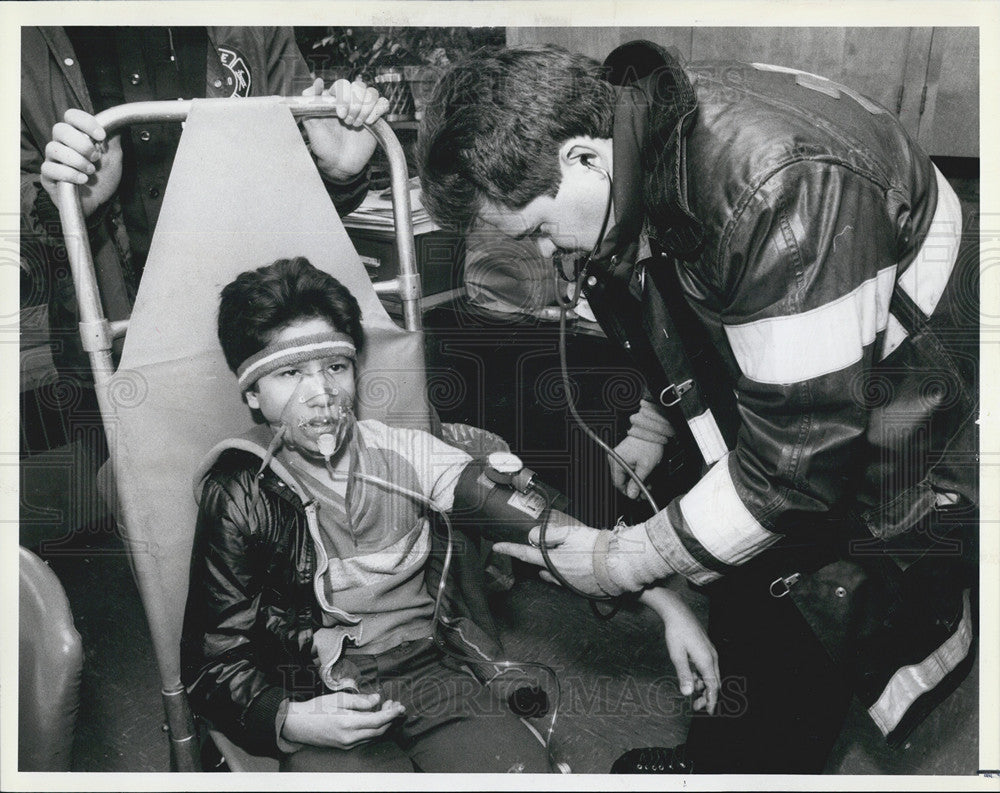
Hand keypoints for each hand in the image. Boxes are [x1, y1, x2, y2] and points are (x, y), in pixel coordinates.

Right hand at [41, 109, 122, 217]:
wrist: (99, 202)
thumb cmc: (103, 178)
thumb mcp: (113, 157)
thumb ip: (113, 139)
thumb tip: (117, 122)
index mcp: (76, 135)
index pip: (71, 116)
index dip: (85, 122)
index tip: (101, 136)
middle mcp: (61, 144)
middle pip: (60, 129)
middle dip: (81, 143)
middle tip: (96, 158)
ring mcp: (52, 160)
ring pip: (53, 149)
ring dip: (77, 160)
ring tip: (91, 171)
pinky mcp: (48, 176)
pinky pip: (50, 168)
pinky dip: (69, 174)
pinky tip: (82, 180)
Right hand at [281, 691, 404, 748]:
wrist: (298, 724)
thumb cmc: (317, 708)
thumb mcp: (338, 698)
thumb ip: (360, 700)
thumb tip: (377, 699)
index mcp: (348, 724)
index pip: (377, 721)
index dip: (391, 714)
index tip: (400, 706)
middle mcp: (349, 738)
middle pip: (378, 731)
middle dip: (390, 718)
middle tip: (395, 704)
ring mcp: (347, 744)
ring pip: (373, 736)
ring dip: (383, 723)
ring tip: (386, 708)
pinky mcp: (345, 746)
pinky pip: (365, 738)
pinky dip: (373, 729)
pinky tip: (374, 718)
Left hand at [301, 77, 389, 181]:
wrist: (339, 164)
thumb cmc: (324, 145)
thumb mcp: (311, 124)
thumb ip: (310, 102)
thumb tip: (317, 82)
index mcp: (334, 99)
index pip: (343, 84)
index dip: (343, 97)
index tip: (340, 115)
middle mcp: (350, 101)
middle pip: (359, 86)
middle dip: (355, 105)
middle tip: (348, 122)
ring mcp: (364, 108)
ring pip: (372, 93)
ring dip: (365, 109)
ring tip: (356, 124)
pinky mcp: (376, 118)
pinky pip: (384, 103)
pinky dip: (378, 110)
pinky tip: (369, 122)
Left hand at [492, 511, 610, 597]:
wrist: (620, 565)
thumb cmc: (596, 548)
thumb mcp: (569, 533)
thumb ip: (548, 534)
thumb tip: (533, 537)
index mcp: (552, 561)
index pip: (524, 554)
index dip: (508, 549)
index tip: (496, 547)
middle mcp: (558, 576)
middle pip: (541, 565)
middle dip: (540, 556)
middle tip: (547, 546)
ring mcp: (570, 585)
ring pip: (554, 574)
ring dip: (554, 565)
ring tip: (563, 555)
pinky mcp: (582, 589)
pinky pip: (568, 580)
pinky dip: (568, 572)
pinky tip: (577, 565)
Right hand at [609, 436, 665, 499]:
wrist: (651, 431)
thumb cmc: (648, 444)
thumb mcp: (645, 467)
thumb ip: (637, 482)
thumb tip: (631, 494)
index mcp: (616, 461)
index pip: (618, 483)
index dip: (628, 491)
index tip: (637, 495)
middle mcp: (614, 458)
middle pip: (621, 479)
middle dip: (634, 486)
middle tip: (643, 491)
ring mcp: (618, 456)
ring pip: (625, 475)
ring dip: (635, 480)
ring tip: (646, 482)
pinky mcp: (623, 454)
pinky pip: (627, 468)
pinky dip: (635, 473)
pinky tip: (643, 475)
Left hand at [640, 587, 719, 713]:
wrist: (678, 613)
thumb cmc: (676, 633)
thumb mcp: (677, 656)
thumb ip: (684, 675)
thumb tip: (688, 693)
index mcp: (707, 661)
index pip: (713, 686)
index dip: (711, 700)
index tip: (708, 711)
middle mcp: (712, 656)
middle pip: (714, 682)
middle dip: (707, 695)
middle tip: (696, 706)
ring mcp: (709, 651)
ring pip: (711, 674)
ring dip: (704, 685)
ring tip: (693, 693)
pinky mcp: (705, 647)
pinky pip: (707, 666)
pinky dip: (701, 675)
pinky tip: (691, 677)